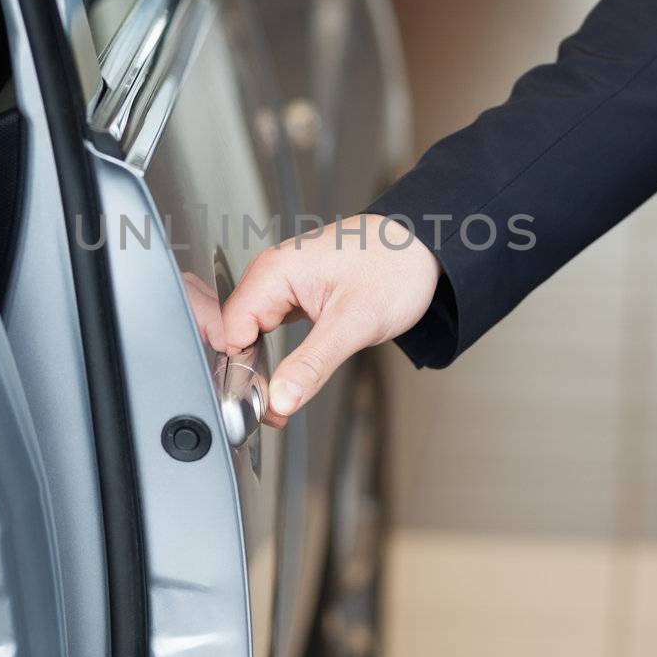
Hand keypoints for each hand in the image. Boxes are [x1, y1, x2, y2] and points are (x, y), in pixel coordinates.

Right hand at [222, 215, 439, 423]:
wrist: (425, 250)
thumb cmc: (397, 269)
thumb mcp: (354, 325)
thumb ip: (311, 365)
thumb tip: (279, 399)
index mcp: (275, 271)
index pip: (230, 329)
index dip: (240, 368)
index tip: (260, 399)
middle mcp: (271, 272)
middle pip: (236, 331)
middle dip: (250, 370)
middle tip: (275, 405)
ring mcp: (282, 280)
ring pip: (252, 330)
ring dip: (262, 362)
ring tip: (282, 392)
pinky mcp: (296, 290)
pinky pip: (271, 324)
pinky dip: (276, 350)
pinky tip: (289, 370)